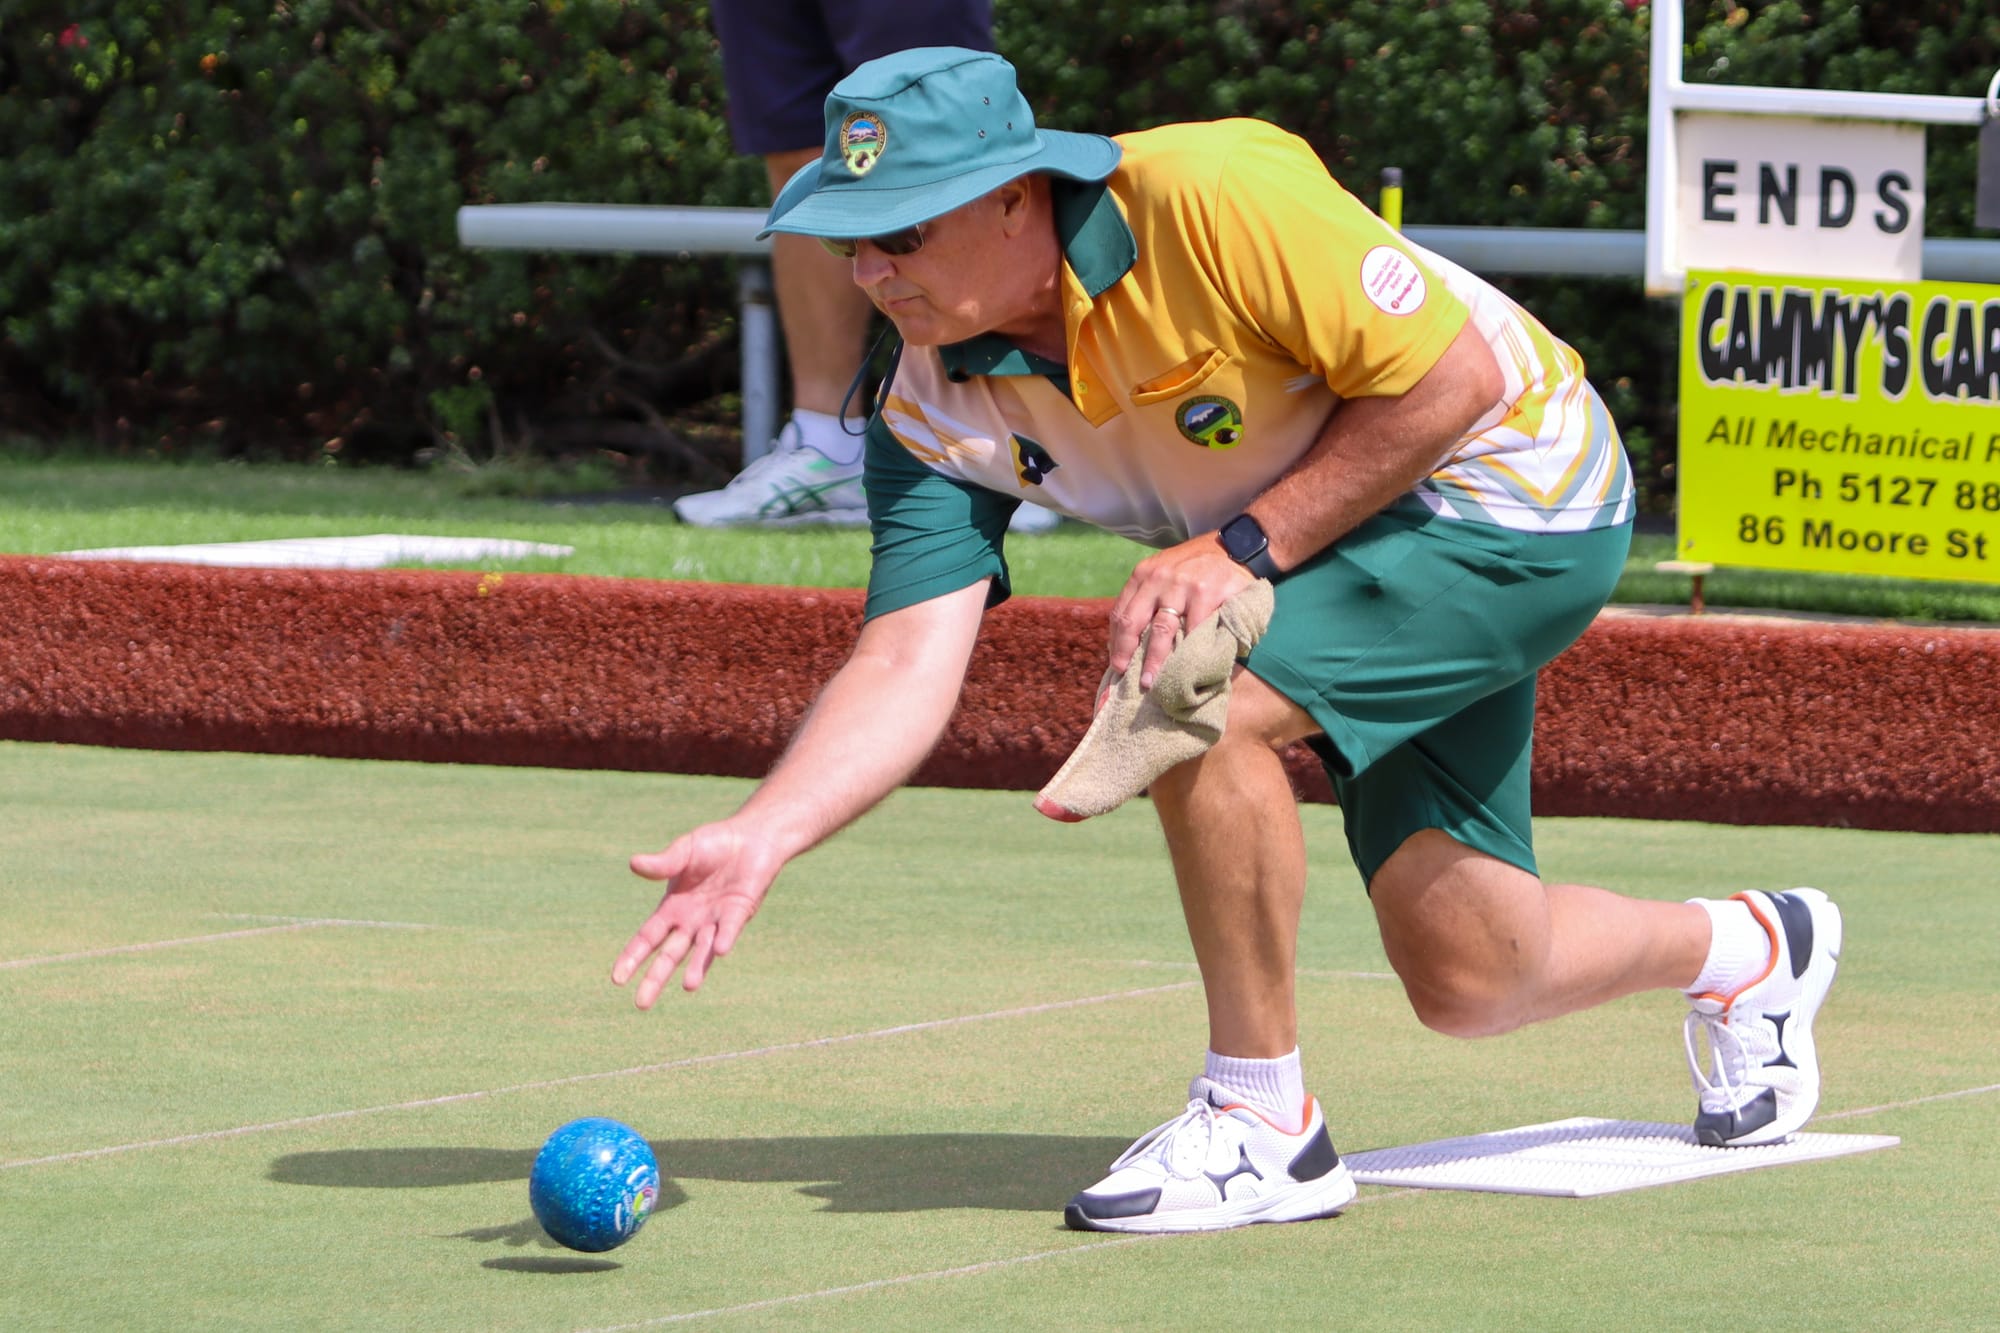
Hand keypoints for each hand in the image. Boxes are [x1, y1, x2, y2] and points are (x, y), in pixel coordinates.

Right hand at [612, 822, 778, 1004]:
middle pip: (669, 955)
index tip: (617, 979)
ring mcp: (715, 920)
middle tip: (642, 1004)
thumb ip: (662, 864)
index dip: (632, 957)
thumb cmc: (714, 845)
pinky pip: (729, 928)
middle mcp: (691, 922)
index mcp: (672, 910)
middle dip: (656, 978)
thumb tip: (633, 864)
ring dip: (696, 967)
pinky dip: (724, 938)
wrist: (751, 838)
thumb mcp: (683, 852)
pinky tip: (718, 950)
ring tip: (689, 986)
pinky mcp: (739, 911)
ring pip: (701, 950)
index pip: (647, 939)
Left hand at [1108, 534, 1256, 689]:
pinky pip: (1194, 629)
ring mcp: (1182, 585)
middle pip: (1134, 622)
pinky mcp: (1206, 593)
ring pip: (1162, 630)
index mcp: (1143, 575)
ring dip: (1154, 660)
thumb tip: (1129, 640)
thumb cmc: (1195, 567)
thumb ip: (1148, 597)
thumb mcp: (1165, 572)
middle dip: (1127, 653)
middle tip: (1127, 677)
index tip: (1117, 664)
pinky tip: (1185, 665)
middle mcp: (1158, 578)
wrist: (1234, 547)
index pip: (1121, 613)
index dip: (1116, 642)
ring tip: (1152, 680)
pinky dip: (1189, 650)